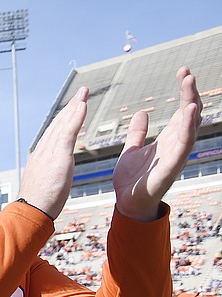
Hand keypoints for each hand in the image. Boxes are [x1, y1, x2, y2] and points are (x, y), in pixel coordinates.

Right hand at [17, 88, 87, 219]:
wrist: (30, 211)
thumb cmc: (37, 206)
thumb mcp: (43, 189)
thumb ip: (48, 180)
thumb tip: (50, 183)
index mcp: (40, 159)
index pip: (53, 135)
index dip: (63, 121)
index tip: (71, 111)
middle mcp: (42, 152)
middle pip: (57, 126)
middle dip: (69, 109)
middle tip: (79, 96)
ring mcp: (49, 152)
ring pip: (63, 125)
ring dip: (74, 107)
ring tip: (83, 95)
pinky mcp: (58, 155)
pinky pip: (69, 131)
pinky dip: (75, 116)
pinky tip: (82, 105)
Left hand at [113, 67, 201, 220]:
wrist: (127, 204)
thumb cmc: (132, 180)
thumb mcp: (132, 150)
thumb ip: (138, 132)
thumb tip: (142, 112)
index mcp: (167, 139)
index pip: (181, 110)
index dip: (184, 91)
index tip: (182, 71)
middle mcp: (176, 145)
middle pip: (189, 114)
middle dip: (190, 93)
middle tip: (187, 73)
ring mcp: (176, 155)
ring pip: (189, 126)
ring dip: (191, 105)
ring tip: (190, 85)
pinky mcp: (171, 167)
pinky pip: (183, 145)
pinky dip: (187, 128)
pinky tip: (190, 112)